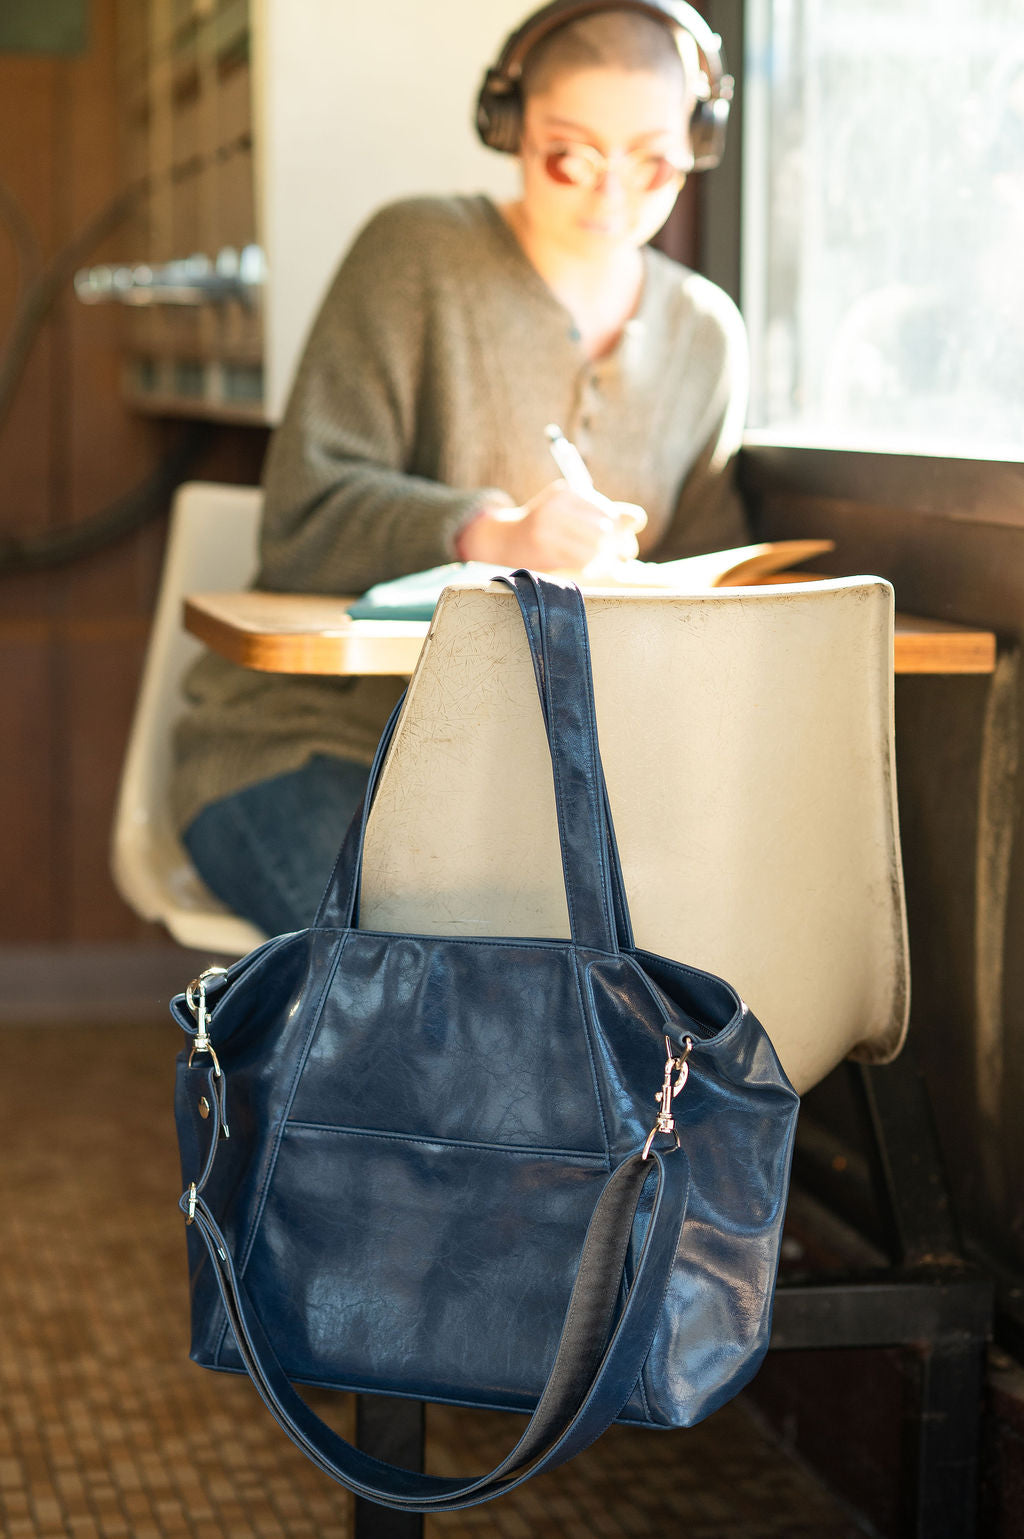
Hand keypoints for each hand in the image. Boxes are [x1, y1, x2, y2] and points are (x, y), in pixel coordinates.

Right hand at [456, 480, 646, 571]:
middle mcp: (555, 508)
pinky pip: (579, 564)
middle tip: (622, 559)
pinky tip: (588, 570)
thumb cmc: (552, 526)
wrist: (508, 541)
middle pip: (605, 532)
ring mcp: (546, 530)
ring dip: (605, 562)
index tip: (625, 545)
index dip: (624, 533)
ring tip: (606, 566)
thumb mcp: (577, 510)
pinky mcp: (542, 552)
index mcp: (567, 492)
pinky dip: (590, 570)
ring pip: (594, 550)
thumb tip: (639, 520)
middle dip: (619, 549)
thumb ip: (610, 513)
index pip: (611, 514)